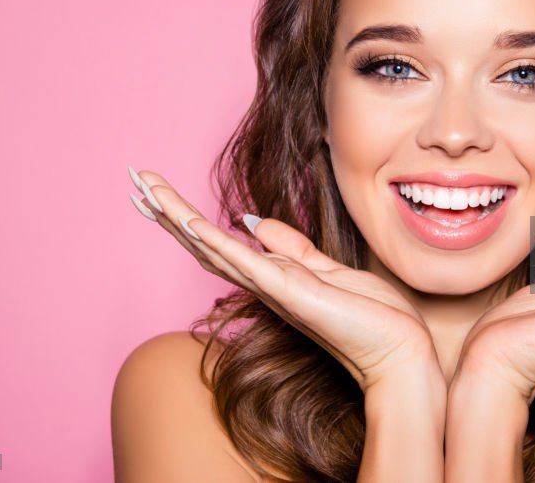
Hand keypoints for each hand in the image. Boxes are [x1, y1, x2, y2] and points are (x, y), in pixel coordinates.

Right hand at [127, 167, 442, 391]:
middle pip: (203, 244)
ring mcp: (274, 290)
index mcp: (272, 277)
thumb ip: (291, 247)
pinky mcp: (291, 293)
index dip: (186, 218)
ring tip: (145, 190)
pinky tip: (190, 223)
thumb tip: (255, 222)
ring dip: (178, 219)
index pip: (218, 244)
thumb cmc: (371, 319)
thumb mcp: (327, 270)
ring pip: (214, 249)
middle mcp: (264, 285)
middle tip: (135, 180)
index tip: (158, 191)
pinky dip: (216, 243)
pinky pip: (246, 264)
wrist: (399, 354)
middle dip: (167, 212)